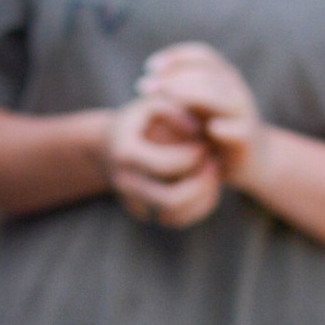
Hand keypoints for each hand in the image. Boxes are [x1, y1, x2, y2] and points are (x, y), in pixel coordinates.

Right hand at [105, 91, 222, 231]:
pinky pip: (177, 220)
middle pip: (170, 200)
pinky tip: (207, 185)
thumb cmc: (139, 120)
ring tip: (214, 173)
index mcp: (125, 153)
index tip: (205, 142)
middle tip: (215, 163)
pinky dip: (197, 207)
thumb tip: (199, 132)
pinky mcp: (144, 211)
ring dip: (202, 198)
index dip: (192, 155)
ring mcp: (132, 201)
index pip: (166, 165)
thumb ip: (177, 111)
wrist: (110, 145)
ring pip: (176, 217)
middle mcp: (124, 182)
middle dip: (200, 184)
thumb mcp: (153, 104)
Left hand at [141, 41, 262, 185]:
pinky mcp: (247, 137)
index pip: (201, 56)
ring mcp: (243, 112)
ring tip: (162, 101)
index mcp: (224, 77)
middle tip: (144, 87)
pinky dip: (225, 128)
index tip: (149, 67)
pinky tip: (210, 129)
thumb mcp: (196, 108)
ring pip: (218, 96)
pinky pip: (238, 130)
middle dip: (172, 78)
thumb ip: (178, 93)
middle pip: (205, 74)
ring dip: (188, 96)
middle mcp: (234, 89)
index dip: (175, 57)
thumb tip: (144, 83)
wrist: (251, 161)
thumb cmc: (214, 133)